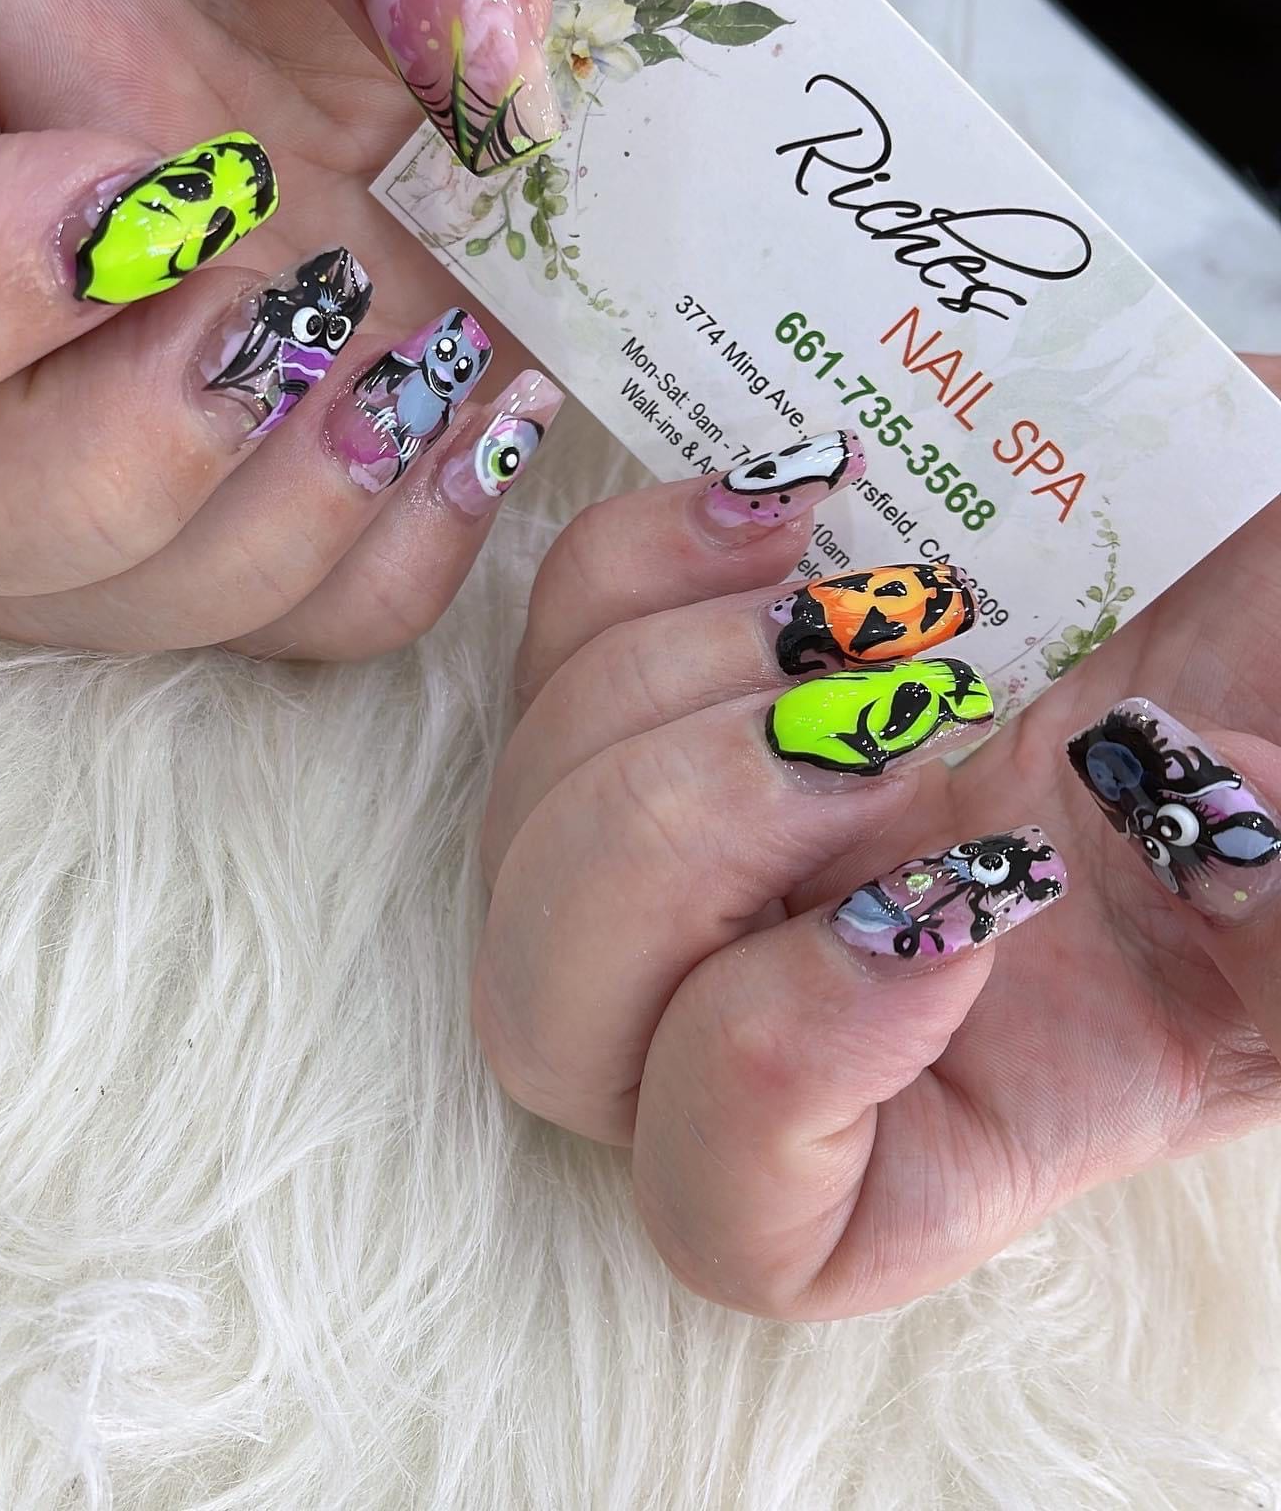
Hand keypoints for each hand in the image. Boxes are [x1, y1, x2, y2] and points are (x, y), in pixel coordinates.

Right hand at [0, 0, 974, 653]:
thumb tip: (425, 52)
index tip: (168, 205)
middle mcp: (47, 242)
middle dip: (107, 466)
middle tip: (304, 309)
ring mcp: (179, 368)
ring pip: (89, 589)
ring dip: (266, 532)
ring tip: (427, 356)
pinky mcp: (318, 446)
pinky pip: (282, 618)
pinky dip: (381, 564)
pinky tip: (484, 417)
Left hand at [474, 395, 1280, 1319]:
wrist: (1252, 584)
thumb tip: (1182, 818)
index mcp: (956, 1115)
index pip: (732, 1218)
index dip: (773, 1076)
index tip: (959, 886)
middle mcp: (797, 993)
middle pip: (554, 1028)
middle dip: (683, 845)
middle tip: (891, 717)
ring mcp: (722, 839)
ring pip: (520, 833)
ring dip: (667, 691)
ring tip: (872, 607)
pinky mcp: (685, 686)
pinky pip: (545, 648)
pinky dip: (634, 565)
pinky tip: (791, 508)